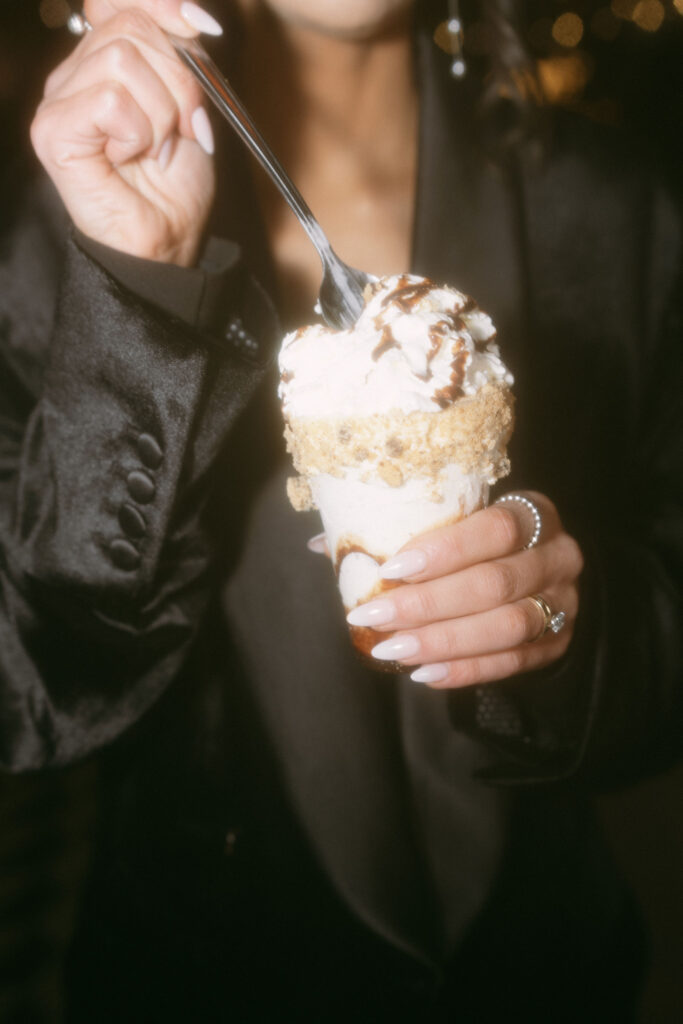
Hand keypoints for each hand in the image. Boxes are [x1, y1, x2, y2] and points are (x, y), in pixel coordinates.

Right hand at [31, 1, 222, 265]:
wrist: (168, 239)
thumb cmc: (176, 180)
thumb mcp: (193, 102)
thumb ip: (184, 53)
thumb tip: (191, 17)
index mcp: (104, 58)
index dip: (163, 5)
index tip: (201, 31)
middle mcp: (75, 73)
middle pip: (131, 24)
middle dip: (178, 77)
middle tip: (186, 126)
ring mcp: (59, 100)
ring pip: (122, 58)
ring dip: (161, 111)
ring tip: (157, 148)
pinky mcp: (53, 131)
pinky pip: (110, 99)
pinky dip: (138, 130)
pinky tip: (131, 156)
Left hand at [345, 492, 583, 686]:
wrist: (541, 570)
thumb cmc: (481, 541)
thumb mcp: (456, 522)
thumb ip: (400, 529)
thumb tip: (322, 543)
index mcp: (533, 512)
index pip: (495, 528)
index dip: (445, 550)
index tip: (392, 567)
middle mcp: (558, 556)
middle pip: (494, 583)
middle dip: (427, 604)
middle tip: (374, 615)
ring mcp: (564, 603)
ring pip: (505, 626)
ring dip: (441, 641)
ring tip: (391, 648)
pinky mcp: (558, 643)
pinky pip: (512, 663)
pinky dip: (464, 669)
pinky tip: (423, 671)